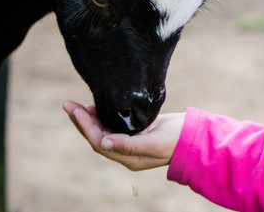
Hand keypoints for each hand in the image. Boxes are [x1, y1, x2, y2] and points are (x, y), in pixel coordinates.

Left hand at [63, 100, 183, 170]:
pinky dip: (103, 115)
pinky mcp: (137, 131)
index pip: (99, 142)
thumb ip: (130, 144)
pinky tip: (97, 106)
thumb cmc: (177, 139)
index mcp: (129, 158)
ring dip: (90, 118)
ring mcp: (131, 141)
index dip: (85, 127)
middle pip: (97, 136)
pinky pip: (113, 124)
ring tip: (78, 105)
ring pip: (103, 130)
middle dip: (81, 121)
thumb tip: (104, 142)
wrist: (195, 135)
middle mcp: (126, 151)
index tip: (75, 110)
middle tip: (68, 104)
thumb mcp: (154, 142)